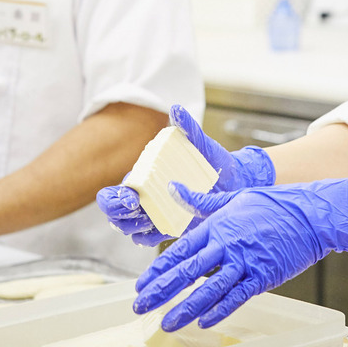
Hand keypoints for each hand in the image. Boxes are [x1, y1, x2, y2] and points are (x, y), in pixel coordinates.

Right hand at [97, 105, 276, 246]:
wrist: (234, 181)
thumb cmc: (213, 160)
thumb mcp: (201, 145)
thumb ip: (188, 128)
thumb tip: (176, 108)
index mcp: (145, 176)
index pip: (115, 190)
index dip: (113, 197)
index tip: (131, 196)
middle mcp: (145, 196)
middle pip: (115, 212)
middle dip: (118, 213)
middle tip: (136, 208)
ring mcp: (155, 212)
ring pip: (129, 228)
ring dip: (132, 228)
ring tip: (148, 222)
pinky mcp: (168, 226)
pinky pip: (148, 238)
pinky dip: (147, 238)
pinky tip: (156, 231)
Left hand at [133, 176, 347, 331]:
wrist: (312, 213)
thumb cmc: (275, 203)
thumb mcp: (235, 196)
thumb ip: (202, 200)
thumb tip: (172, 189)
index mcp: (217, 224)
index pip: (180, 250)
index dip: (158, 269)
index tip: (141, 284)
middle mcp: (226, 243)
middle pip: (187, 271)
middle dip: (161, 291)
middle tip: (140, 306)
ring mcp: (245, 261)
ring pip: (209, 289)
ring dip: (186, 308)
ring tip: (167, 322)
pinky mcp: (264, 275)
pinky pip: (237, 296)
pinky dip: (220, 310)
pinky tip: (204, 322)